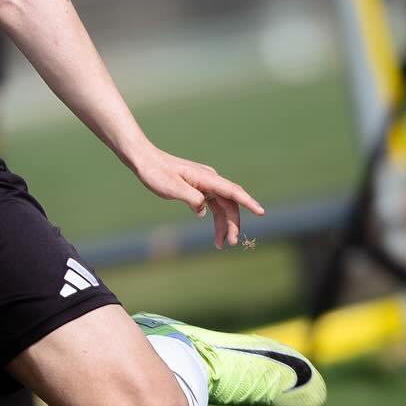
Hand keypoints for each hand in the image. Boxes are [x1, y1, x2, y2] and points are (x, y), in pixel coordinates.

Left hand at [130, 144, 264, 248]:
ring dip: (223, 225)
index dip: (248, 202)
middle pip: (229, 204)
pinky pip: (212, 205)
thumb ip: (192, 199)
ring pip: (221, 207)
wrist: (144, 160)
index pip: (233, 192)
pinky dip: (214, 219)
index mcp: (207, 178)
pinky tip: (212, 232)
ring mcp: (204, 185)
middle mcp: (209, 180)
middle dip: (233, 224)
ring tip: (221, 244)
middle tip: (231, 243)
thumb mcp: (173, 188)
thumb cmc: (156, 173)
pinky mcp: (197, 189)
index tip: (261, 212)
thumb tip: (203, 212)